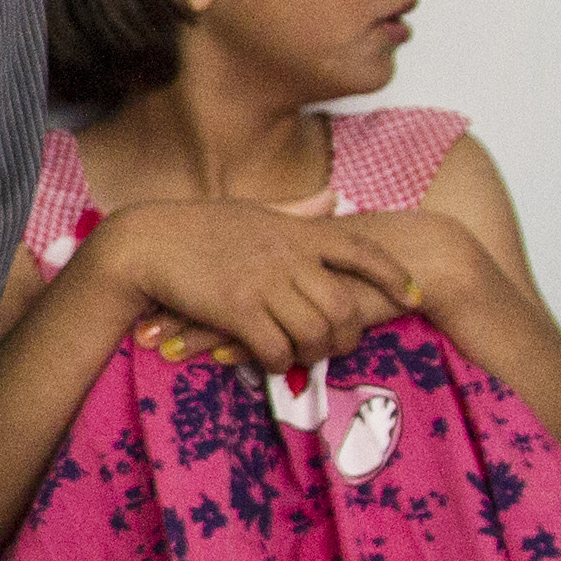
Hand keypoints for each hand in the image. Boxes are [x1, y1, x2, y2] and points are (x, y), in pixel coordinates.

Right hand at [102, 203, 418, 372]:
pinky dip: (279, 361)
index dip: (394, 275)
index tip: (416, 296)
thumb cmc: (196, 225)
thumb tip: (331, 198)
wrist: (145, 241)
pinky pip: (276, 347)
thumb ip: (297, 209)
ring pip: (315, 331)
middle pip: (345, 304)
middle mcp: (286, 256)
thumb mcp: (254, 210)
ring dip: (314, 353)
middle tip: (339, 348)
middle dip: (349, 335)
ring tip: (304, 357)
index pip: (361, 249)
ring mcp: (263, 283)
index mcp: (295, 231)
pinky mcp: (237, 309)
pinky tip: (270, 361)